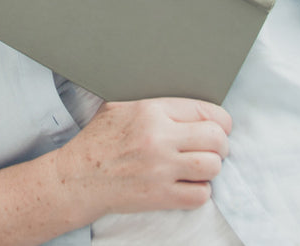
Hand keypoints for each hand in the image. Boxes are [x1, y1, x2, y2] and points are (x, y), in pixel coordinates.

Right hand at [55, 98, 230, 217]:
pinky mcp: (161, 196)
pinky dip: (200, 191)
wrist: (79, 177)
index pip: (205, 110)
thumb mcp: (120, 106)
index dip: (220, 120)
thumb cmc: (98, 140)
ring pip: (213, 166)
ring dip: (211, 168)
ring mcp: (161, 169)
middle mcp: (160, 138)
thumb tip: (182, 103)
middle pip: (216, 138)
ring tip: (201, 166)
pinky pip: (200, 195)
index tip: (220, 127)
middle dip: (221, 144)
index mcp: (151, 110)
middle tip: (214, 148)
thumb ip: (152, 102)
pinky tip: (189, 184)